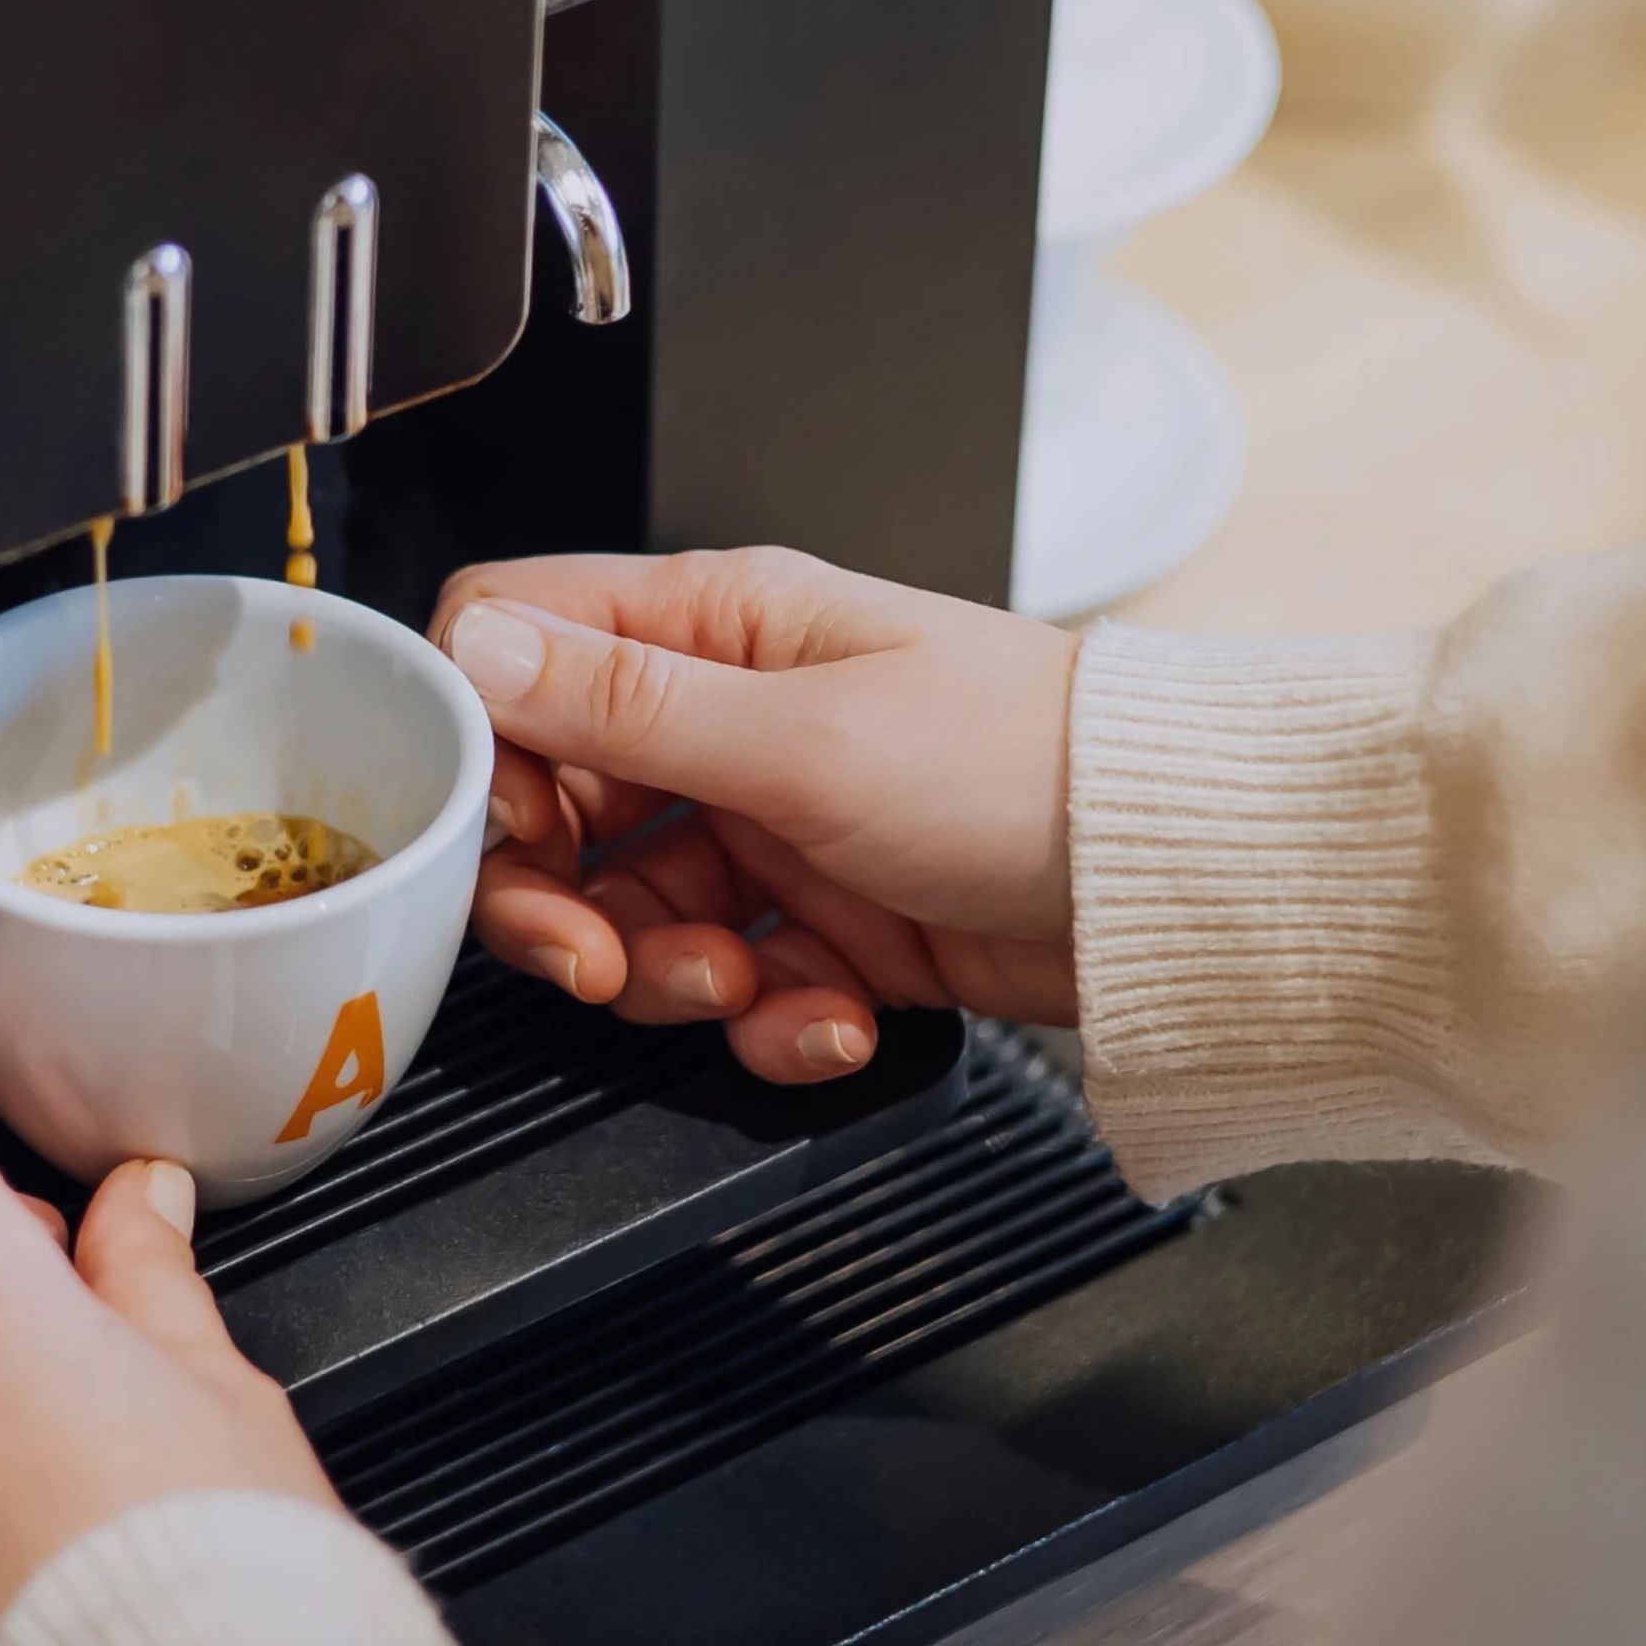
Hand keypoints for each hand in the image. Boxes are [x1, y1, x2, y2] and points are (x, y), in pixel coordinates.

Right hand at [431, 547, 1077, 1082]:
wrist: (1171, 879)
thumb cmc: (1022, 760)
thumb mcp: (804, 736)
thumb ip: (627, 705)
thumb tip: (473, 647)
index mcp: (715, 626)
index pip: (522, 649)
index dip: (489, 745)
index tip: (517, 829)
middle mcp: (728, 717)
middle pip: (559, 807)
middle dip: (564, 902)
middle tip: (598, 960)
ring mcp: (773, 822)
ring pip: (635, 912)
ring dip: (672, 973)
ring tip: (751, 985)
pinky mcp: (823, 921)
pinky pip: (735, 982)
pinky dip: (770, 1019)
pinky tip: (834, 1019)